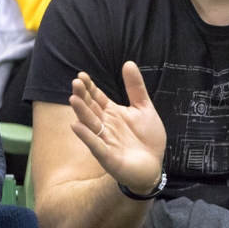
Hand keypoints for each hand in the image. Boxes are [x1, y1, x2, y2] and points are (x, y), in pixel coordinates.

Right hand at [68, 63, 166, 195]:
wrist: (154, 164)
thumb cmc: (148, 138)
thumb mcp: (144, 108)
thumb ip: (136, 87)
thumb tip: (128, 63)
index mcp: (112, 114)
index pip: (97, 98)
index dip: (90, 88)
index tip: (82, 75)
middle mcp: (105, 126)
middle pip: (90, 109)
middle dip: (82, 97)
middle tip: (75, 84)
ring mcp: (105, 141)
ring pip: (90, 125)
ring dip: (81, 113)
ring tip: (73, 99)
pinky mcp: (108, 157)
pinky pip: (95, 145)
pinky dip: (87, 136)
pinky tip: (77, 126)